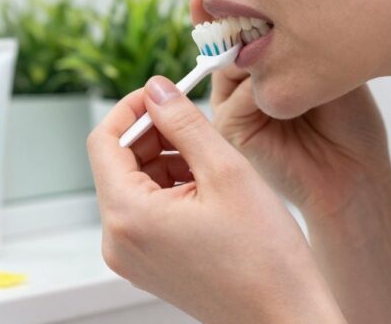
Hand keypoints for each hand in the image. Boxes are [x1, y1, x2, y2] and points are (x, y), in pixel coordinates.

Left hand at [88, 78, 344, 322]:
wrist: (286, 320)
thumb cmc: (266, 260)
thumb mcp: (227, 171)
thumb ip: (184, 122)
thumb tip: (158, 89)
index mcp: (127, 216)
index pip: (103, 141)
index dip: (132, 109)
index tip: (162, 94)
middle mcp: (117, 240)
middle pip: (117, 163)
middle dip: (153, 136)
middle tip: (196, 123)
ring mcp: (130, 256)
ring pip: (134, 185)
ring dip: (166, 161)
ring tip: (212, 162)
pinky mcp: (147, 264)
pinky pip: (145, 211)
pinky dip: (170, 189)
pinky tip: (209, 188)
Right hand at [189, 0, 390, 220]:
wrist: (356, 176)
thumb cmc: (351, 124)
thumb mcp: (329, 62)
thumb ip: (296, 35)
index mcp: (262, 63)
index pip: (237, 23)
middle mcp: (240, 81)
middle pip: (222, 37)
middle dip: (227, 15)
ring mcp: (231, 104)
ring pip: (224, 62)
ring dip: (244, 50)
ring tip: (274, 50)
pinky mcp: (231, 129)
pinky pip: (233, 97)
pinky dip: (256, 89)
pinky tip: (286, 93)